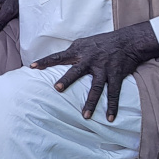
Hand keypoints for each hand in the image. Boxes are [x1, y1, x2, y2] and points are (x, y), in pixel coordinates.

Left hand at [31, 22, 158, 121]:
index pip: (58, 56)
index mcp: (79, 52)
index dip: (45, 61)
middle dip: (67, 80)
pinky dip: (113, 106)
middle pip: (76, 71)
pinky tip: (110, 118)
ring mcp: (104, 68)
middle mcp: (90, 60)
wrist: (127, 41)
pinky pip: (114, 93)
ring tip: (85, 116)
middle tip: (57, 89)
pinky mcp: (116, 75)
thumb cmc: (102, 42)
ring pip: (96, 87)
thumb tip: (57, 59)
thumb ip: (72, 52)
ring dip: (91, 102)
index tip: (32, 67)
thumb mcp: (84, 43)